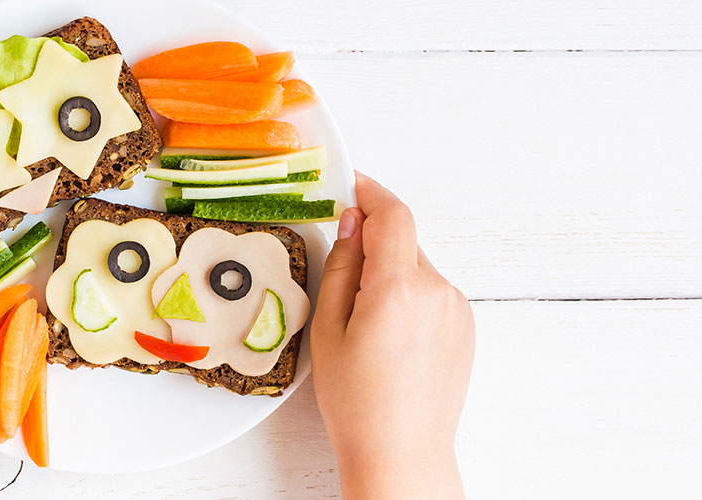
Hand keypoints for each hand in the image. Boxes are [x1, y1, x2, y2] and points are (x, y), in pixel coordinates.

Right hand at [311, 172, 474, 499]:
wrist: (401, 451)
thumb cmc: (358, 402)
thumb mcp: (328, 328)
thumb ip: (343, 265)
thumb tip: (354, 221)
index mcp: (399, 288)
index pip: (393, 214)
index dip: (370, 192)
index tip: (350, 185)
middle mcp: (438, 291)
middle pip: (403, 242)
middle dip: (372, 246)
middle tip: (341, 281)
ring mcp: (458, 309)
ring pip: (417, 268)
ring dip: (390, 276)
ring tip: (364, 327)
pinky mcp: (466, 327)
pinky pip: (432, 294)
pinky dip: (408, 299)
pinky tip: (389, 340)